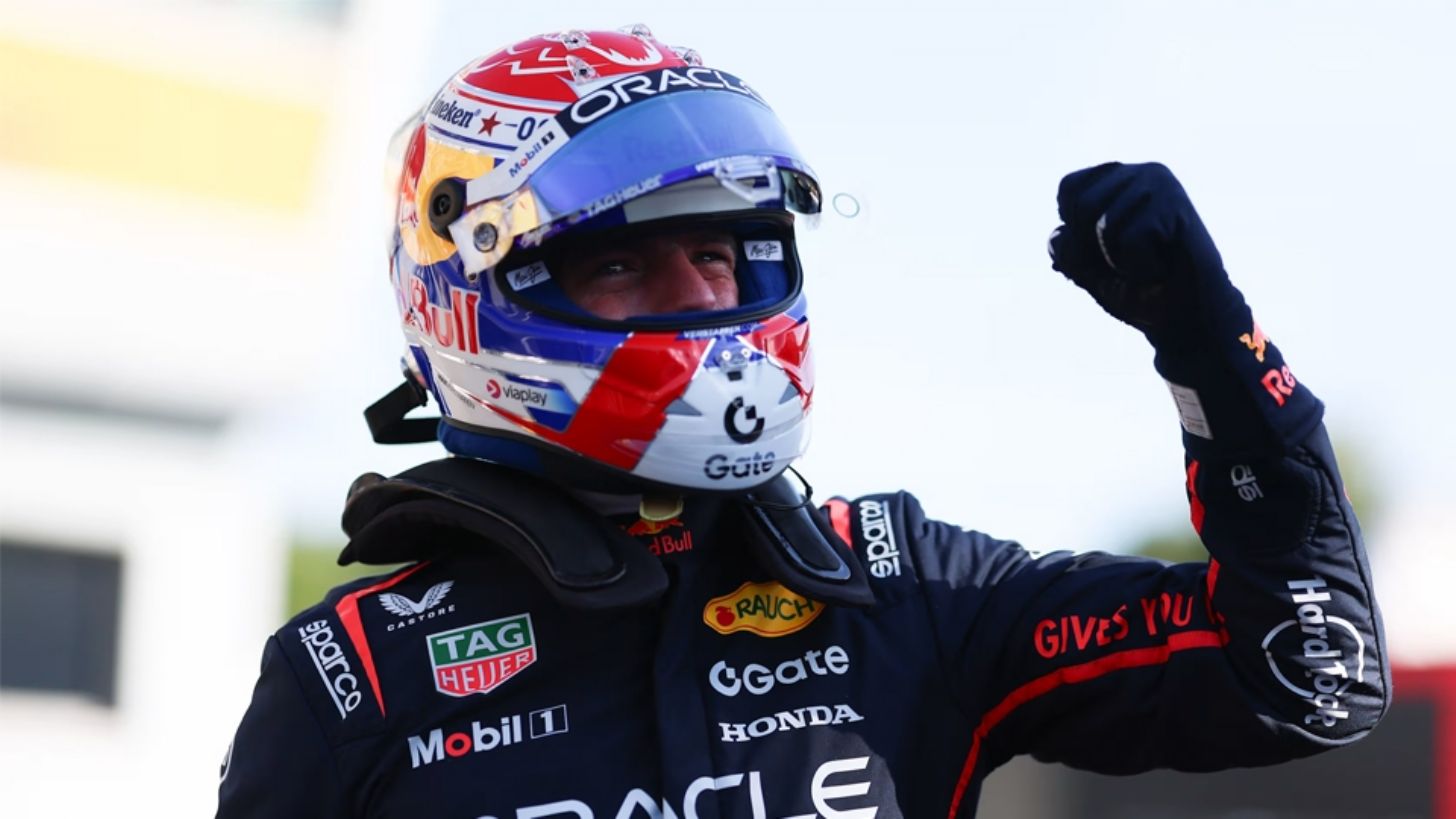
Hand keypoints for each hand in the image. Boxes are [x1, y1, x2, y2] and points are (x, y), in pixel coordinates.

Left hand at [1048, 162, 1226, 344]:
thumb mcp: (1090, 271)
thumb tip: (1058, 235)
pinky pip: (1132, 240)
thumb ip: (1068, 251)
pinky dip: (1141, 267)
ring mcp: (1162, 186)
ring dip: (1120, 261)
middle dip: (1094, 249)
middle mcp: (1142, 173)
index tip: (1106, 249)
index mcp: (1118, 180)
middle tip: (1128, 261)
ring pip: (1105, 225)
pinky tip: (1164, 267)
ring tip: (1151, 263)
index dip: (1076, 231)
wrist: (1186, 319)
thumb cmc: (1139, 291)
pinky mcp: (1176, 206)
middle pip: (1081, 206)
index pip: (1069, 189)